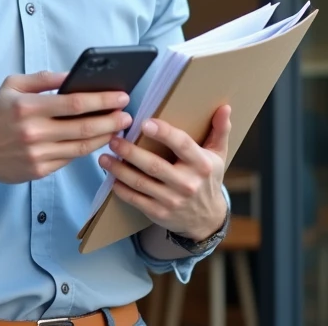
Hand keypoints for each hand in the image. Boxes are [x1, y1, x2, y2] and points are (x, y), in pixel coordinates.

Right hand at [0, 71, 133, 184]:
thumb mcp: (13, 86)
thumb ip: (43, 78)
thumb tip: (73, 75)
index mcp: (28, 107)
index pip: (74, 103)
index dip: (102, 100)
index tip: (121, 96)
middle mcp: (34, 132)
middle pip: (84, 127)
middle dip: (111, 120)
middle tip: (128, 114)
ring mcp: (38, 154)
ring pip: (82, 146)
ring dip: (105, 136)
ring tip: (119, 127)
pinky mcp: (40, 171)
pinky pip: (71, 158)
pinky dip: (87, 149)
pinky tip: (98, 140)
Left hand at [98, 104, 230, 239]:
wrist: (207, 219)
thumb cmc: (208, 179)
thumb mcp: (218, 155)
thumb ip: (219, 130)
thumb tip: (224, 107)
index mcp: (201, 164)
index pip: (181, 145)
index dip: (163, 133)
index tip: (144, 123)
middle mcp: (187, 183)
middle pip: (154, 165)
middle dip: (130, 152)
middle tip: (113, 139)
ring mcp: (172, 200)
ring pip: (140, 183)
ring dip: (119, 169)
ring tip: (104, 157)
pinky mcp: (159, 213)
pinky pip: (136, 200)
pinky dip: (121, 189)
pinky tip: (111, 177)